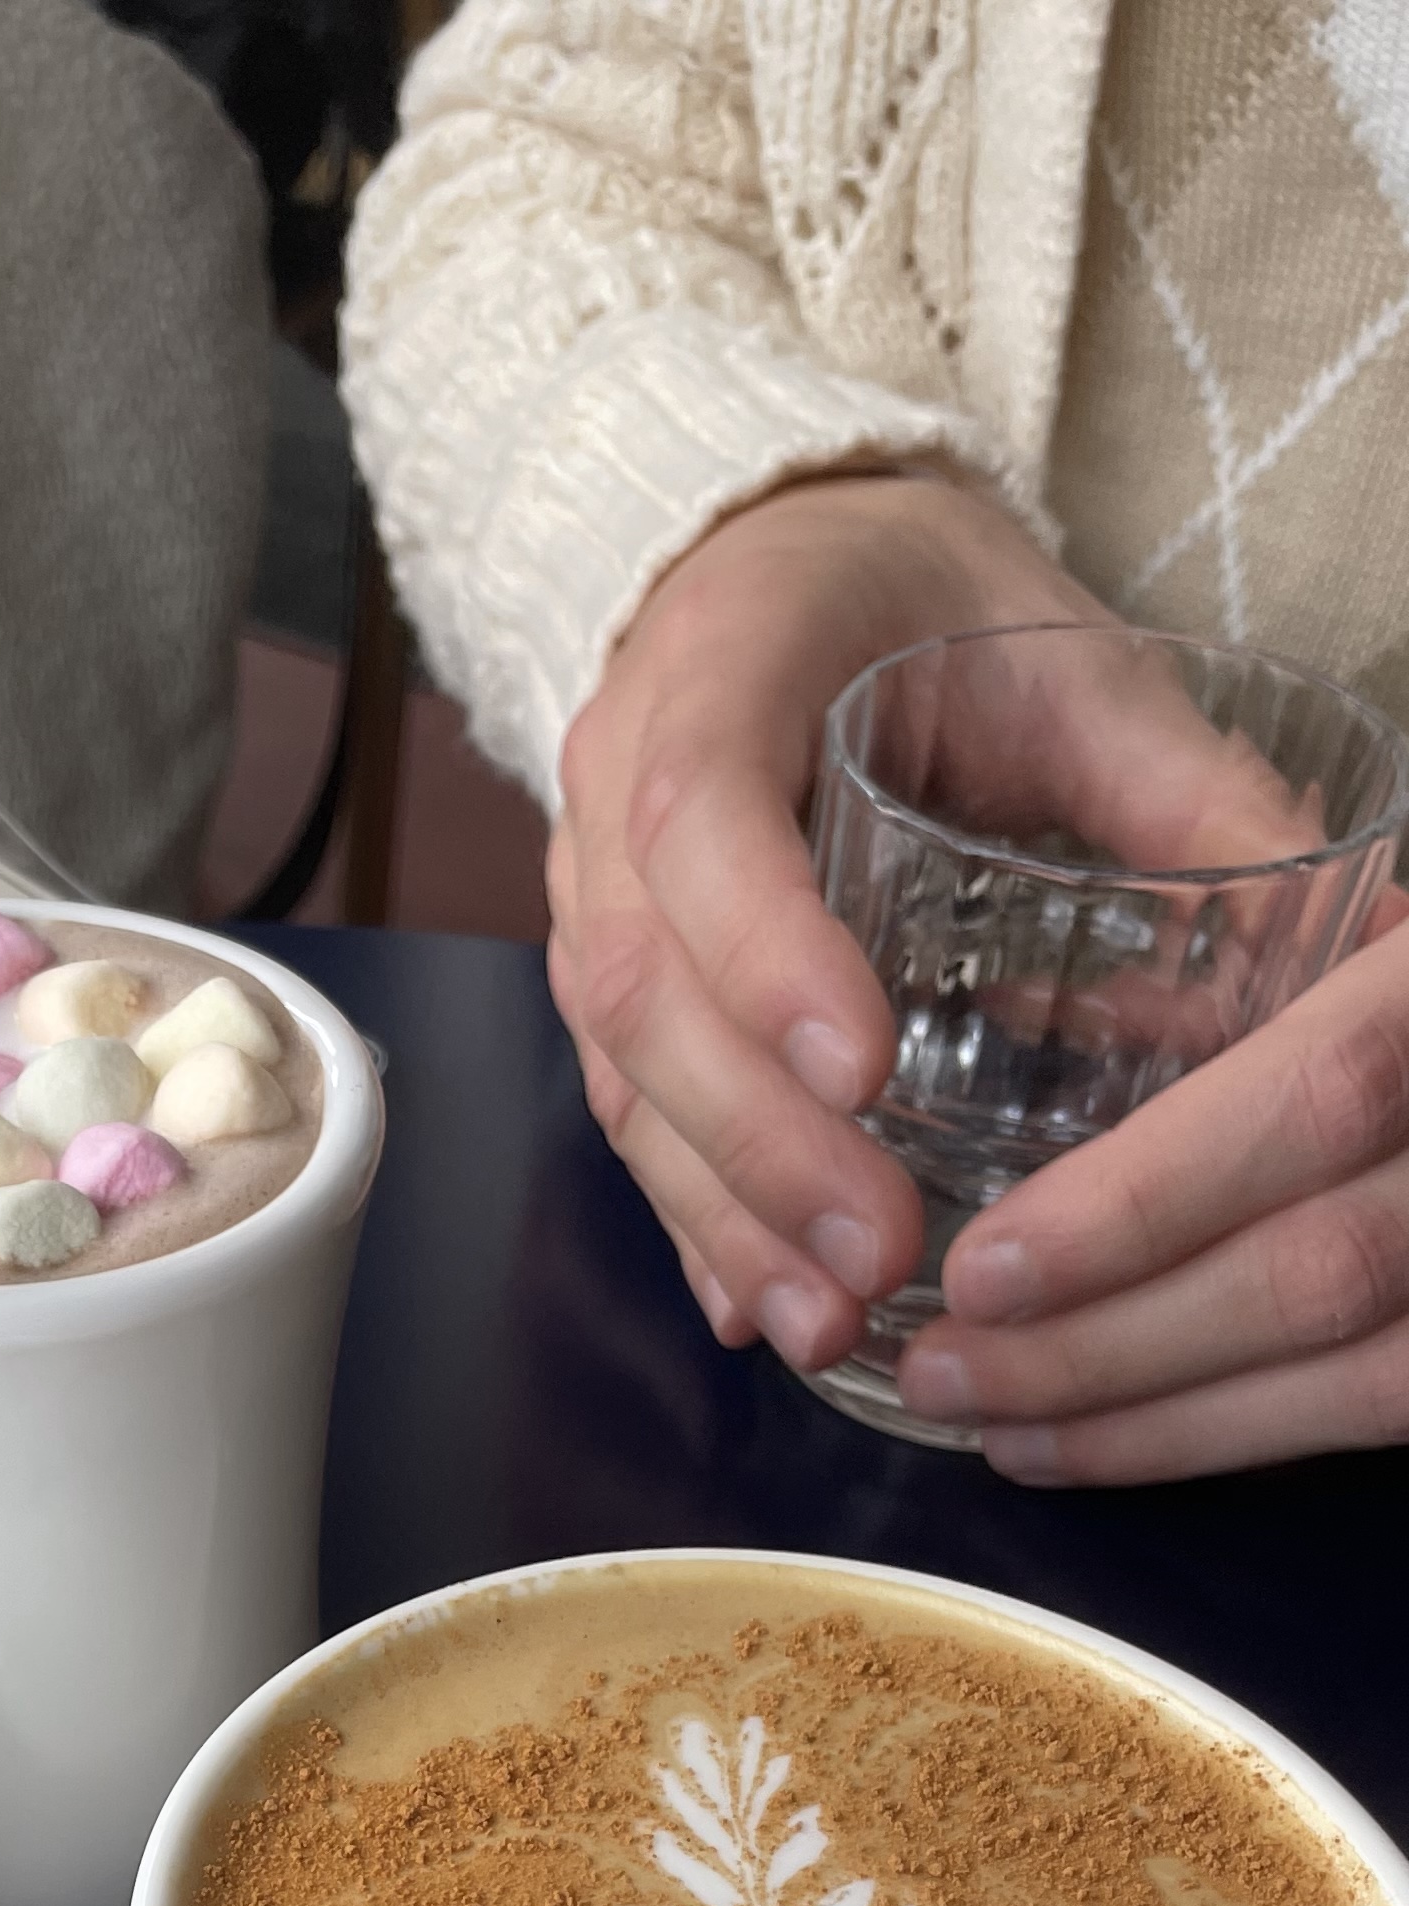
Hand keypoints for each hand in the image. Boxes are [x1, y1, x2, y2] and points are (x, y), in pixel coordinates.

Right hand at [547, 472, 1104, 1370]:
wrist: (768, 573)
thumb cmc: (915, 609)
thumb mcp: (1062, 662)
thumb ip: (1183, 788)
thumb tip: (1357, 919)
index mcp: (716, 670)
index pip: (700, 818)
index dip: (765, 951)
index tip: (864, 1068)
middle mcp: (613, 793)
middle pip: (641, 989)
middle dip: (760, 1143)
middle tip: (879, 1253)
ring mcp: (586, 897)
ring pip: (622, 1076)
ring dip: (724, 1213)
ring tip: (828, 1320)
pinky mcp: (604, 987)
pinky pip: (626, 1117)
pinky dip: (695, 1221)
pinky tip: (760, 1306)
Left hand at [897, 894, 1408, 1477]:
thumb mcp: (1389, 915)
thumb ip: (1277, 956)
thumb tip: (1076, 1024)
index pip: (1320, 1095)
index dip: (1140, 1201)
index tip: (980, 1267)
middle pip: (1322, 1269)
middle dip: (1107, 1345)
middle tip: (940, 1372)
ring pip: (1364, 1380)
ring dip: (1158, 1425)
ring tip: (997, 1431)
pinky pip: (1393, 1413)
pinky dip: (1247, 1438)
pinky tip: (1124, 1445)